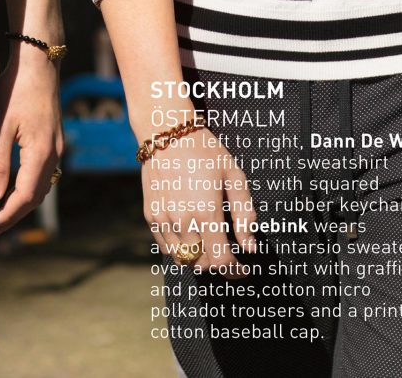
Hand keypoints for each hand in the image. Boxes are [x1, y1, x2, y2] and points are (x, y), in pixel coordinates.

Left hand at [0, 45, 63, 237]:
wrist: (38, 60)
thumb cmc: (16, 88)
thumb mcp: (0, 125)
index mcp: (40, 152)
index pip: (25, 197)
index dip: (8, 216)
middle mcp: (54, 152)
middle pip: (37, 196)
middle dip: (15, 214)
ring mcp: (57, 145)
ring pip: (43, 185)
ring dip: (23, 202)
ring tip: (1, 212)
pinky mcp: (54, 137)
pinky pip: (45, 172)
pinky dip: (30, 186)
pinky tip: (15, 186)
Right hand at [142, 126, 255, 275]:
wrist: (166, 132)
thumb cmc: (205, 150)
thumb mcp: (233, 175)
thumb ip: (245, 213)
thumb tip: (250, 247)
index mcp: (206, 211)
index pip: (221, 260)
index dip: (235, 270)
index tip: (242, 267)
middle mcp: (182, 220)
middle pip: (202, 264)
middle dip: (218, 265)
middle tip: (228, 252)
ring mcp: (164, 219)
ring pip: (183, 259)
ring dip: (199, 259)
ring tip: (209, 244)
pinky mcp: (151, 215)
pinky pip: (166, 247)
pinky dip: (180, 250)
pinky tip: (191, 235)